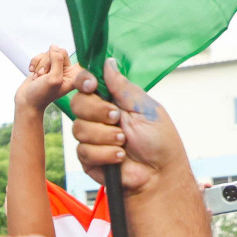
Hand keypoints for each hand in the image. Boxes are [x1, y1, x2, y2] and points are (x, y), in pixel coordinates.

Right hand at [16, 45, 78, 112]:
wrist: (26, 102)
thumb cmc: (41, 95)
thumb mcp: (54, 78)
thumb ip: (57, 60)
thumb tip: (54, 46)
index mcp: (74, 75)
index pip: (74, 56)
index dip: (63, 58)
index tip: (54, 68)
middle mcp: (67, 70)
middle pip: (58, 52)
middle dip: (47, 63)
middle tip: (43, 76)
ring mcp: (55, 67)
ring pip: (48, 53)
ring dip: (39, 65)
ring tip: (38, 77)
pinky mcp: (45, 66)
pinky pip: (40, 56)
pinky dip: (34, 63)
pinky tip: (33, 73)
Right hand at [70, 59, 187, 195]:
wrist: (158, 174)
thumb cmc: (159, 141)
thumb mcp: (144, 108)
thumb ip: (122, 87)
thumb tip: (108, 62)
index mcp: (112, 101)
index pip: (87, 84)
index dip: (84, 82)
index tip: (92, 85)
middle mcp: (98, 117)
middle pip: (77, 103)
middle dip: (98, 111)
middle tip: (117, 118)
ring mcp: (91, 138)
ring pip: (79, 129)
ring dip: (105, 136)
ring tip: (124, 143)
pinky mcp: (88, 158)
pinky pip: (84, 151)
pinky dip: (105, 154)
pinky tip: (119, 157)